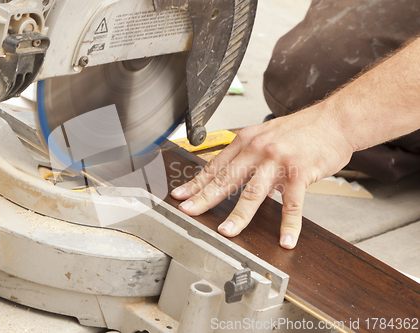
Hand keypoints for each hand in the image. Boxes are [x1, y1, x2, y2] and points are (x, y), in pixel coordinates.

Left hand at [171, 105, 353, 248]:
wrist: (334, 120)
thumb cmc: (301, 130)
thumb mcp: (266, 134)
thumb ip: (248, 154)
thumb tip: (231, 175)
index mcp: (246, 141)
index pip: (215, 166)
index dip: (196, 183)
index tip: (181, 196)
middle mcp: (258, 150)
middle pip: (226, 179)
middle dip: (205, 198)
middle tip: (189, 213)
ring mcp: (278, 161)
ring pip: (253, 193)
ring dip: (239, 216)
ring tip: (228, 232)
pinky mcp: (299, 172)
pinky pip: (292, 204)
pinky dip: (289, 224)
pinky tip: (286, 239)